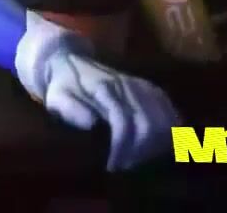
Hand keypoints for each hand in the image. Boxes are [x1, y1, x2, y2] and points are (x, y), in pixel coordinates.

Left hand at [39, 52, 181, 171]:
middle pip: (148, 124)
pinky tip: (160, 147)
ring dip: (156, 145)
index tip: (113, 165)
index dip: (122, 147)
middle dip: (139, 151)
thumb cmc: (62, 85)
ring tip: (139, 159)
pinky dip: (171, 132)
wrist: (70, 61)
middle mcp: (128, 86)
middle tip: (125, 165)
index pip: (123, 122)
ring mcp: (141, 85)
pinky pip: (170, 111)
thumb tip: (91, 124)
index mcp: (104, 88)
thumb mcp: (56, 97)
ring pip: (164, 119)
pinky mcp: (150, 89)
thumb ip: (69, 109)